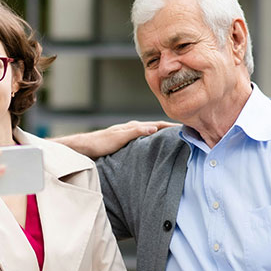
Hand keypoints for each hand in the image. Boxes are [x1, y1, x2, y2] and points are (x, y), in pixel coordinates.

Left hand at [54, 120, 175, 158]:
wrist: (84, 146)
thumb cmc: (99, 142)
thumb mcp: (118, 138)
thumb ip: (135, 132)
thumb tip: (153, 128)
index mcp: (133, 126)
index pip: (156, 124)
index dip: (170, 126)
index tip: (186, 127)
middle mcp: (131, 128)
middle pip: (154, 127)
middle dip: (169, 129)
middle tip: (185, 132)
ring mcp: (128, 133)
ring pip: (149, 132)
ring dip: (160, 134)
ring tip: (172, 138)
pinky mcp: (123, 140)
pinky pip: (142, 138)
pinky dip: (151, 139)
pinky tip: (152, 145)